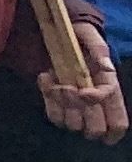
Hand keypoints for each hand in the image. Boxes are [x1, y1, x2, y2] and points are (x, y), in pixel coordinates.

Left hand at [42, 12, 127, 140]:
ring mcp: (77, 106)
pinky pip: (55, 117)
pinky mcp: (59, 105)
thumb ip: (98, 48)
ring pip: (73, 125)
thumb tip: (106, 66)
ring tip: (55, 82)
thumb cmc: (76, 34)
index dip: (99, 104)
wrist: (56, 32)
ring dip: (61, 106)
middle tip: (66, 88)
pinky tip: (45, 79)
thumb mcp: (87, 33)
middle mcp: (96, 100)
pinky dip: (48, 102)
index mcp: (109, 85)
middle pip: (96, 128)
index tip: (83, 92)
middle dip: (80, 111)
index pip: (116, 112)